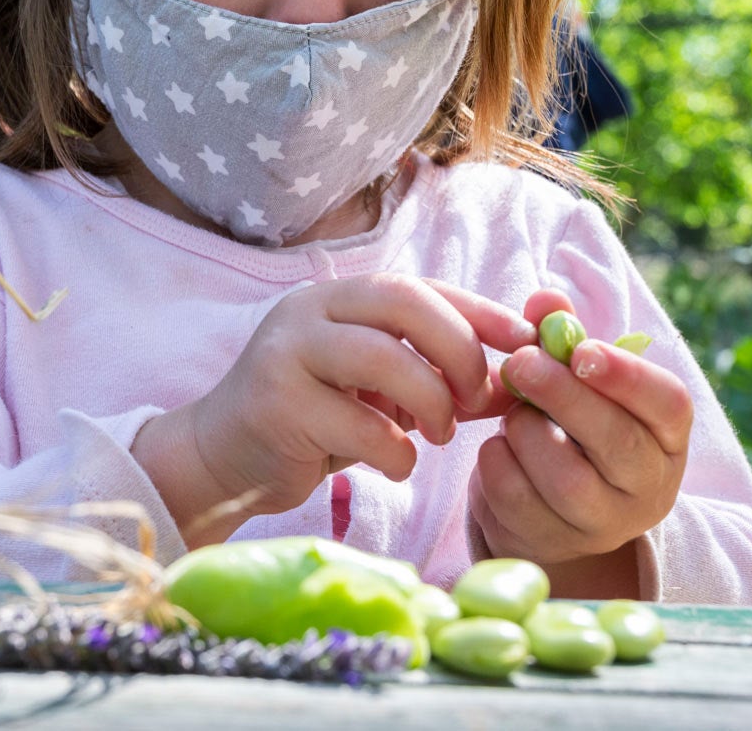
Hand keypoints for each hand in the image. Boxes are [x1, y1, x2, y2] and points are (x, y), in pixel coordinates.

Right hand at [133, 275, 536, 545]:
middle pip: (404, 302)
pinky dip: (395, 451)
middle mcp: (310, 310)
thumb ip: (437, 377)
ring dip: (431, 400)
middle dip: (459, 350)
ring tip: (438, 435)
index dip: (481, 311)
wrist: (224, 459)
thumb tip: (521, 381)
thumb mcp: (379, 392)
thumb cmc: (314, 422)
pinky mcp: (276, 405)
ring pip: (382, 357)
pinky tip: (395, 464)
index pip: (422, 287)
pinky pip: (359, 425)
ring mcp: (287, 353)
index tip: (526, 344)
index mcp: (339, 297)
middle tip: (476, 398)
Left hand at [468, 289, 691, 569]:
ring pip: (564, 477)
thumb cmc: (572, 426)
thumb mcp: (579, 382)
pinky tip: (500, 448)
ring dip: (525, 432)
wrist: (553, 508)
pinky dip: (496, 463)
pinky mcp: (556, 543)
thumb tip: (545, 300)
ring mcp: (605, 524)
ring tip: (513, 415)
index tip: (582, 351)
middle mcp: (648, 485)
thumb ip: (564, 338)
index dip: (627, 376)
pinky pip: (516, 498)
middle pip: (615, 442)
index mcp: (666, 434)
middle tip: (520, 362)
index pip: (667, 403)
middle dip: (563, 396)